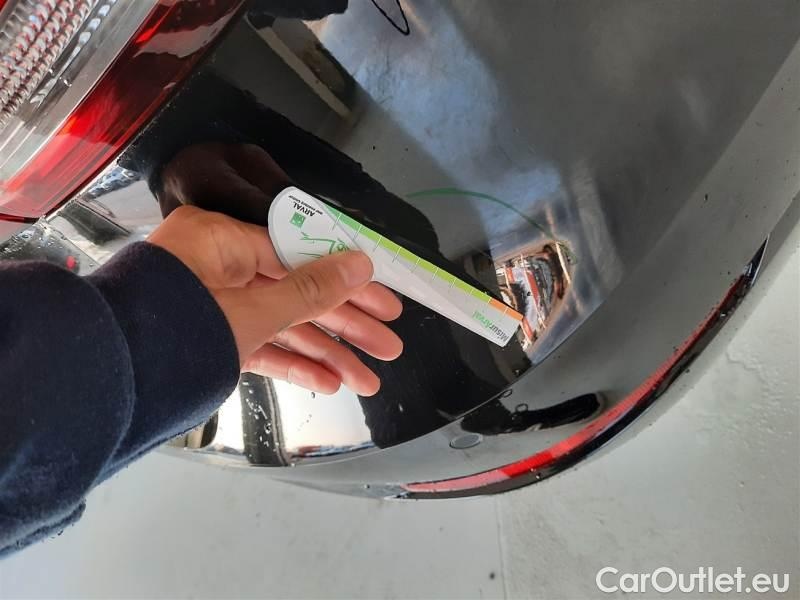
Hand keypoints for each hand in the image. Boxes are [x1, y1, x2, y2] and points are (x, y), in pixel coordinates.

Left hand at [148, 205, 402, 395]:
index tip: (383, 302)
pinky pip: (257, 347)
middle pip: (297, 295)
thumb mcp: (255, 310)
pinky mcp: (209, 342)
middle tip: (390, 347)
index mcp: (222, 241)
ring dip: (325, 354)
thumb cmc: (182, 328)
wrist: (109, 382)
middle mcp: (218, 268)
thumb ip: (311, 290)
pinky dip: (290, 364)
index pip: (301, 257)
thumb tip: (362, 264)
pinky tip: (330, 383)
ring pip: (282, 326)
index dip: (347, 283)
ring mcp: (213, 307)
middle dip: (346, 326)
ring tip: (369, 381)